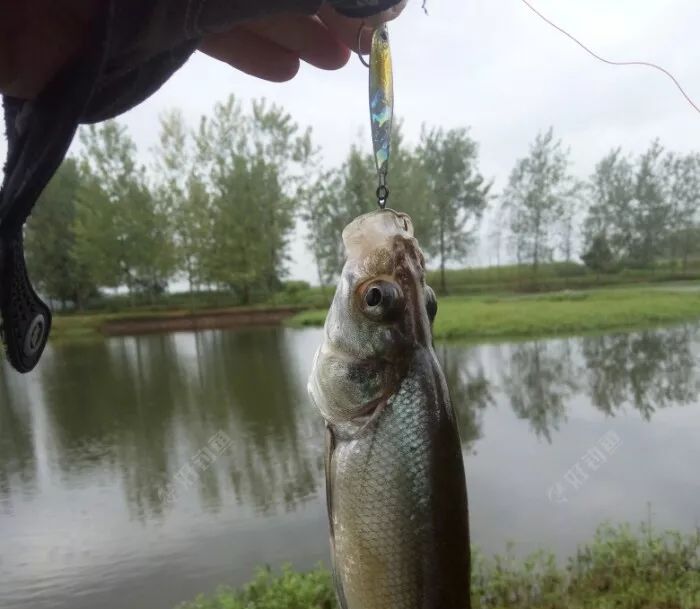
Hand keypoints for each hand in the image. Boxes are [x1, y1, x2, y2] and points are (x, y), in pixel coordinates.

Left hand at [0, 2, 407, 97]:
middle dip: (312, 0)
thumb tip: (351, 0)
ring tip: (340, 59)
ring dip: (290, 26)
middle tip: (364, 37)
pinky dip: (243, 46)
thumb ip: (252, 0)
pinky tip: (286, 69)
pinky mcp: (131, 17)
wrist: (10, 8)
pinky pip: (197, 27)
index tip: (369, 3)